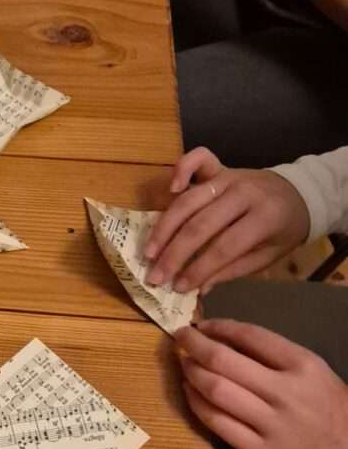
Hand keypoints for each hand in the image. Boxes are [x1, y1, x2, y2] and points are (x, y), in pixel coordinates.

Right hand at [144, 147, 309, 292]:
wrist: (299, 193)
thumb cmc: (282, 230)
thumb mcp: (267, 255)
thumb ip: (232, 269)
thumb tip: (198, 288)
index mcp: (265, 218)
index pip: (224, 247)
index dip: (198, 269)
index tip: (178, 288)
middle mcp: (244, 194)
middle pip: (200, 225)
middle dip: (174, 255)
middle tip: (155, 277)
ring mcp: (229, 178)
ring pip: (188, 201)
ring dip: (164, 228)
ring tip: (149, 252)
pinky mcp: (219, 167)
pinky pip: (196, 160)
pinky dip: (180, 170)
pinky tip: (169, 191)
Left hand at [177, 319, 347, 448]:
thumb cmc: (328, 407)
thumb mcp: (312, 370)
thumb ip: (272, 354)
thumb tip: (221, 336)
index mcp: (303, 366)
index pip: (251, 335)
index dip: (219, 326)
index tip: (202, 324)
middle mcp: (286, 394)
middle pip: (224, 361)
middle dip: (194, 344)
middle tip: (181, 336)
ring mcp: (271, 425)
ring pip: (215, 391)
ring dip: (191, 372)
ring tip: (184, 363)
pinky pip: (216, 422)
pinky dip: (196, 402)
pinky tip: (190, 391)